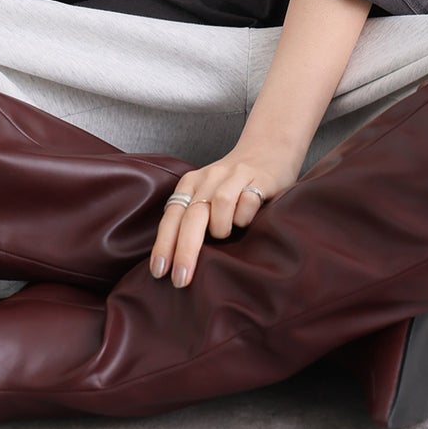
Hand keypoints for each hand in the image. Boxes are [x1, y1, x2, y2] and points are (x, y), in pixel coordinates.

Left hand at [149, 144, 303, 288]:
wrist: (268, 148)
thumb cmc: (233, 184)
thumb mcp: (207, 195)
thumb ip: (192, 218)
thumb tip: (174, 261)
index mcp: (192, 183)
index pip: (173, 215)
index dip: (164, 244)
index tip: (159, 271)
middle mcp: (210, 177)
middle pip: (192, 215)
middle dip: (185, 250)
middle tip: (181, 279)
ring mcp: (236, 175)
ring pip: (220, 204)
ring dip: (221, 227)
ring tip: (228, 233)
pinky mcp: (261, 178)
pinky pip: (249, 201)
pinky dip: (245, 216)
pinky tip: (248, 218)